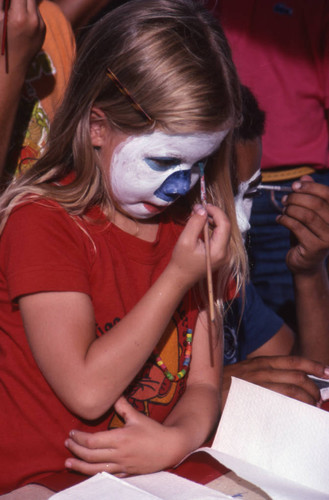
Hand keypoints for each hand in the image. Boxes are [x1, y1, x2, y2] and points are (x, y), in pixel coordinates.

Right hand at [1, 0, 45, 72]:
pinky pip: (37, 14)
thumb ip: (3, 3)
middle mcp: (34, 21)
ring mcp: (41, 27)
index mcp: (20, 17)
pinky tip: (21, 20)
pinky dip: (29, 12)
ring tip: (15, 10)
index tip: (8, 1)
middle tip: (12, 3)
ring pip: (34, 3)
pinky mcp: (43, 31)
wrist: (11, 67)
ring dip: (25, 2)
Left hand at [65, 397, 184, 476]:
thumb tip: (113, 394)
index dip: (79, 438)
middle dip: (76, 450)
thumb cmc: (154, 431)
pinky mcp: (126, 473)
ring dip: (80, 466)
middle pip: (91, 455)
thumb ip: (123, 406)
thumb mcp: (138, 416)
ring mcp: (122, 466)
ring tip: (68, 462)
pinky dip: (94, 474)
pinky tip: (86, 472)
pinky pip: (107, 476)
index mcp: (120, 439)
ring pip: (96, 469)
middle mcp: (119, 454)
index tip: (72, 433)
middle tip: (67, 443)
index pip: (93, 441)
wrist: (170, 448)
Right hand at [169, 204, 230, 287]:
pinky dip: (213, 228)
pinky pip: (221, 236)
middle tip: (199, 209)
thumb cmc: (181, 260)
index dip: (216, 211)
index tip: (204, 205)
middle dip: (214, 214)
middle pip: (226, 226)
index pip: (224, 224)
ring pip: (224, 230)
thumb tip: (202, 208)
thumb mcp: (185, 240)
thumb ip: (195, 223)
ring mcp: (226, 254)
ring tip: (199, 216)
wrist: (181, 277)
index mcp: (219, 251)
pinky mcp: (222, 254)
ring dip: (213, 220)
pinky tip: (202, 226)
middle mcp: (227, 253)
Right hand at [222, 355, 328, 409]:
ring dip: (306, 399)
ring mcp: (255, 385)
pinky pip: (278, 402)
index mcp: (260, 363)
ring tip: (311, 407)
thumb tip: (290, 381)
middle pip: (296, 376)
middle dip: (313, 388)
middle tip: (318, 399)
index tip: (327, 371)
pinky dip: (292, 407)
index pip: (292, 361)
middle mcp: (259, 370)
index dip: (312, 364)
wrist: (202, 393)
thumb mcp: (245, 374)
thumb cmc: (225, 386)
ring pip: (290, 390)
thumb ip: (265, 374)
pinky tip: (297, 413)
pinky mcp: (251, 399)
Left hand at [277, 176, 328, 274]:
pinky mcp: (315, 248)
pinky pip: (297, 228)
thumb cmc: (307, 236)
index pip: (328, 194)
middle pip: (317, 204)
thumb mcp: (308, 214)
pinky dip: (285, 220)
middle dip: (297, 198)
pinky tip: (279, 219)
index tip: (294, 186)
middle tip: (285, 199)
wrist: (305, 264)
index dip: (310, 187)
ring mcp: (328, 238)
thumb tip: (304, 177)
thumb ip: (308, 196)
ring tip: (283, 209)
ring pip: (306, 216)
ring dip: (291, 209)